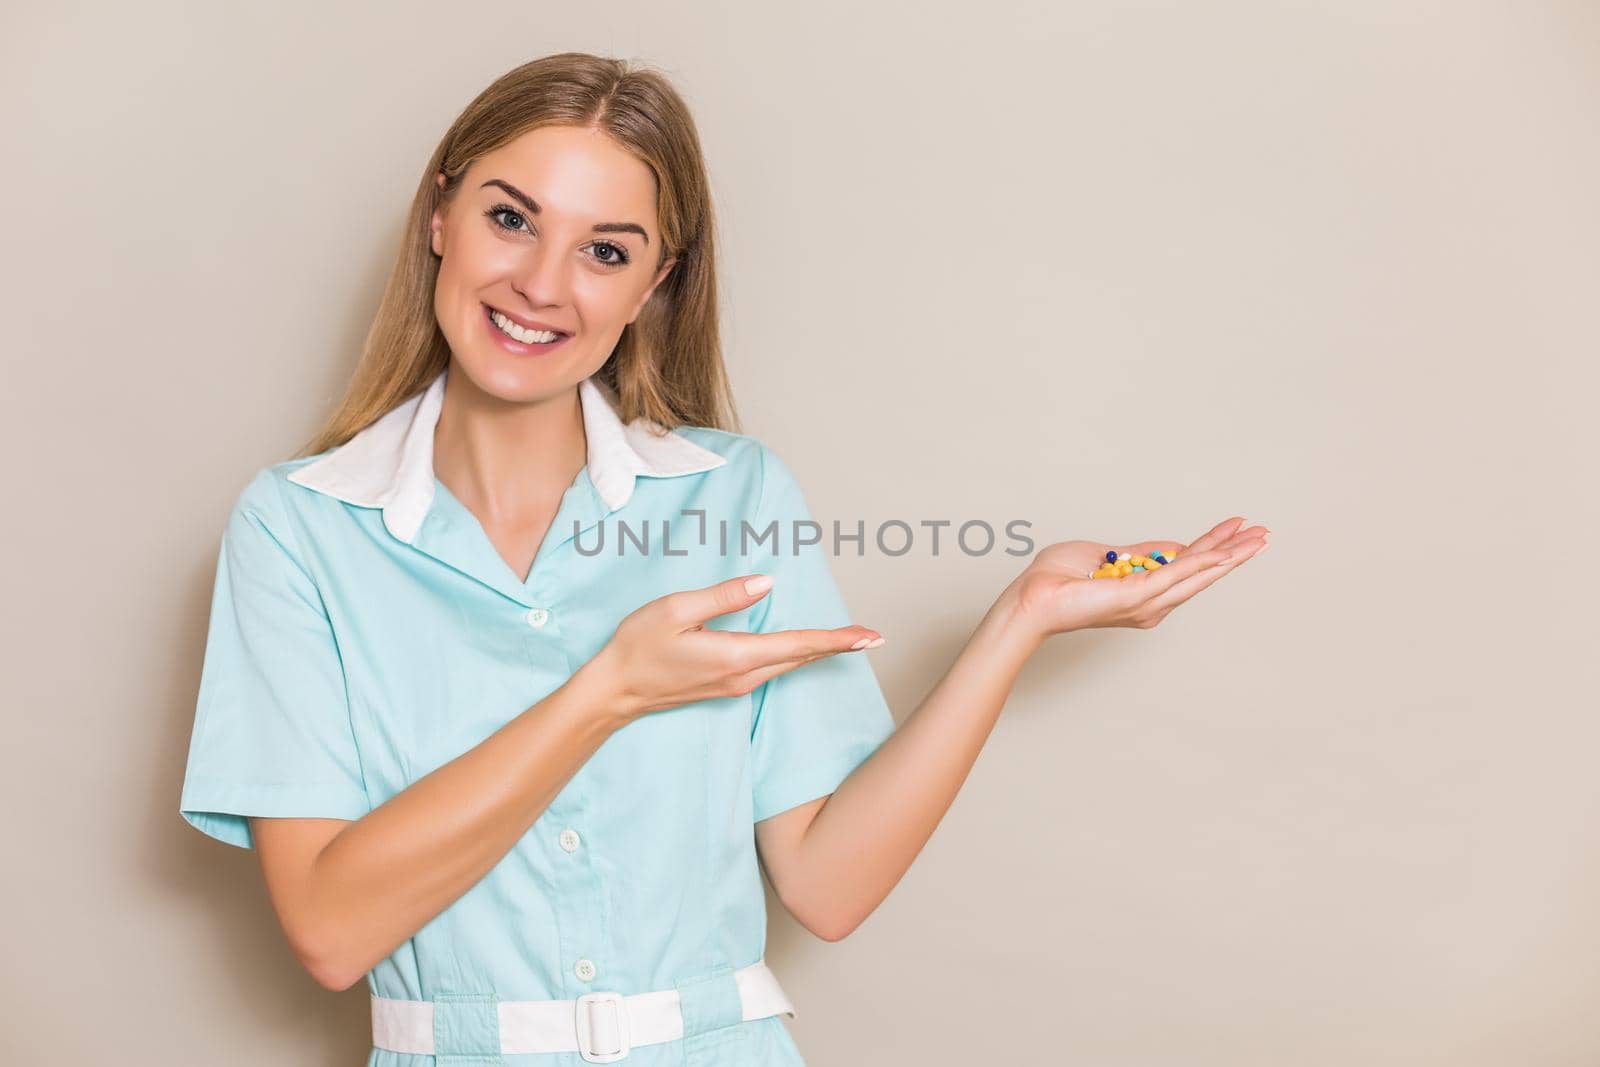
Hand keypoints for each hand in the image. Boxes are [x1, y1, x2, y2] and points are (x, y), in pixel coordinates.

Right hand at [578, 574, 882, 722]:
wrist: (615, 692)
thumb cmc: (639, 646)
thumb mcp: (676, 610)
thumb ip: (724, 596)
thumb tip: (766, 583)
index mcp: (735, 655)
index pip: (798, 644)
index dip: (837, 639)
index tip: (868, 636)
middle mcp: (743, 676)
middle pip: (802, 658)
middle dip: (839, 646)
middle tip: (875, 637)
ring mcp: (736, 685)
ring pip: (789, 665)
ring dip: (820, 651)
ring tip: (851, 641)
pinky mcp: (727, 686)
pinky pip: (773, 669)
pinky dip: (796, 656)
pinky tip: (804, 648)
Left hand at [1009, 516, 1269, 639]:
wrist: (1033, 598)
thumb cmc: (1058, 581)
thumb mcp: (1108, 557)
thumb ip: (1141, 552)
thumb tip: (1172, 546)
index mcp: (1144, 592)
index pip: (1187, 566)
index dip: (1213, 546)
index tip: (1236, 527)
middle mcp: (1151, 603)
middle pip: (1202, 573)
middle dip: (1234, 552)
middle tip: (1264, 534)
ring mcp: (1147, 602)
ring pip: (1198, 574)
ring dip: (1230, 555)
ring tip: (1257, 539)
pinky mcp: (1137, 596)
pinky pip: (1177, 574)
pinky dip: (1202, 561)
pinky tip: (1225, 551)